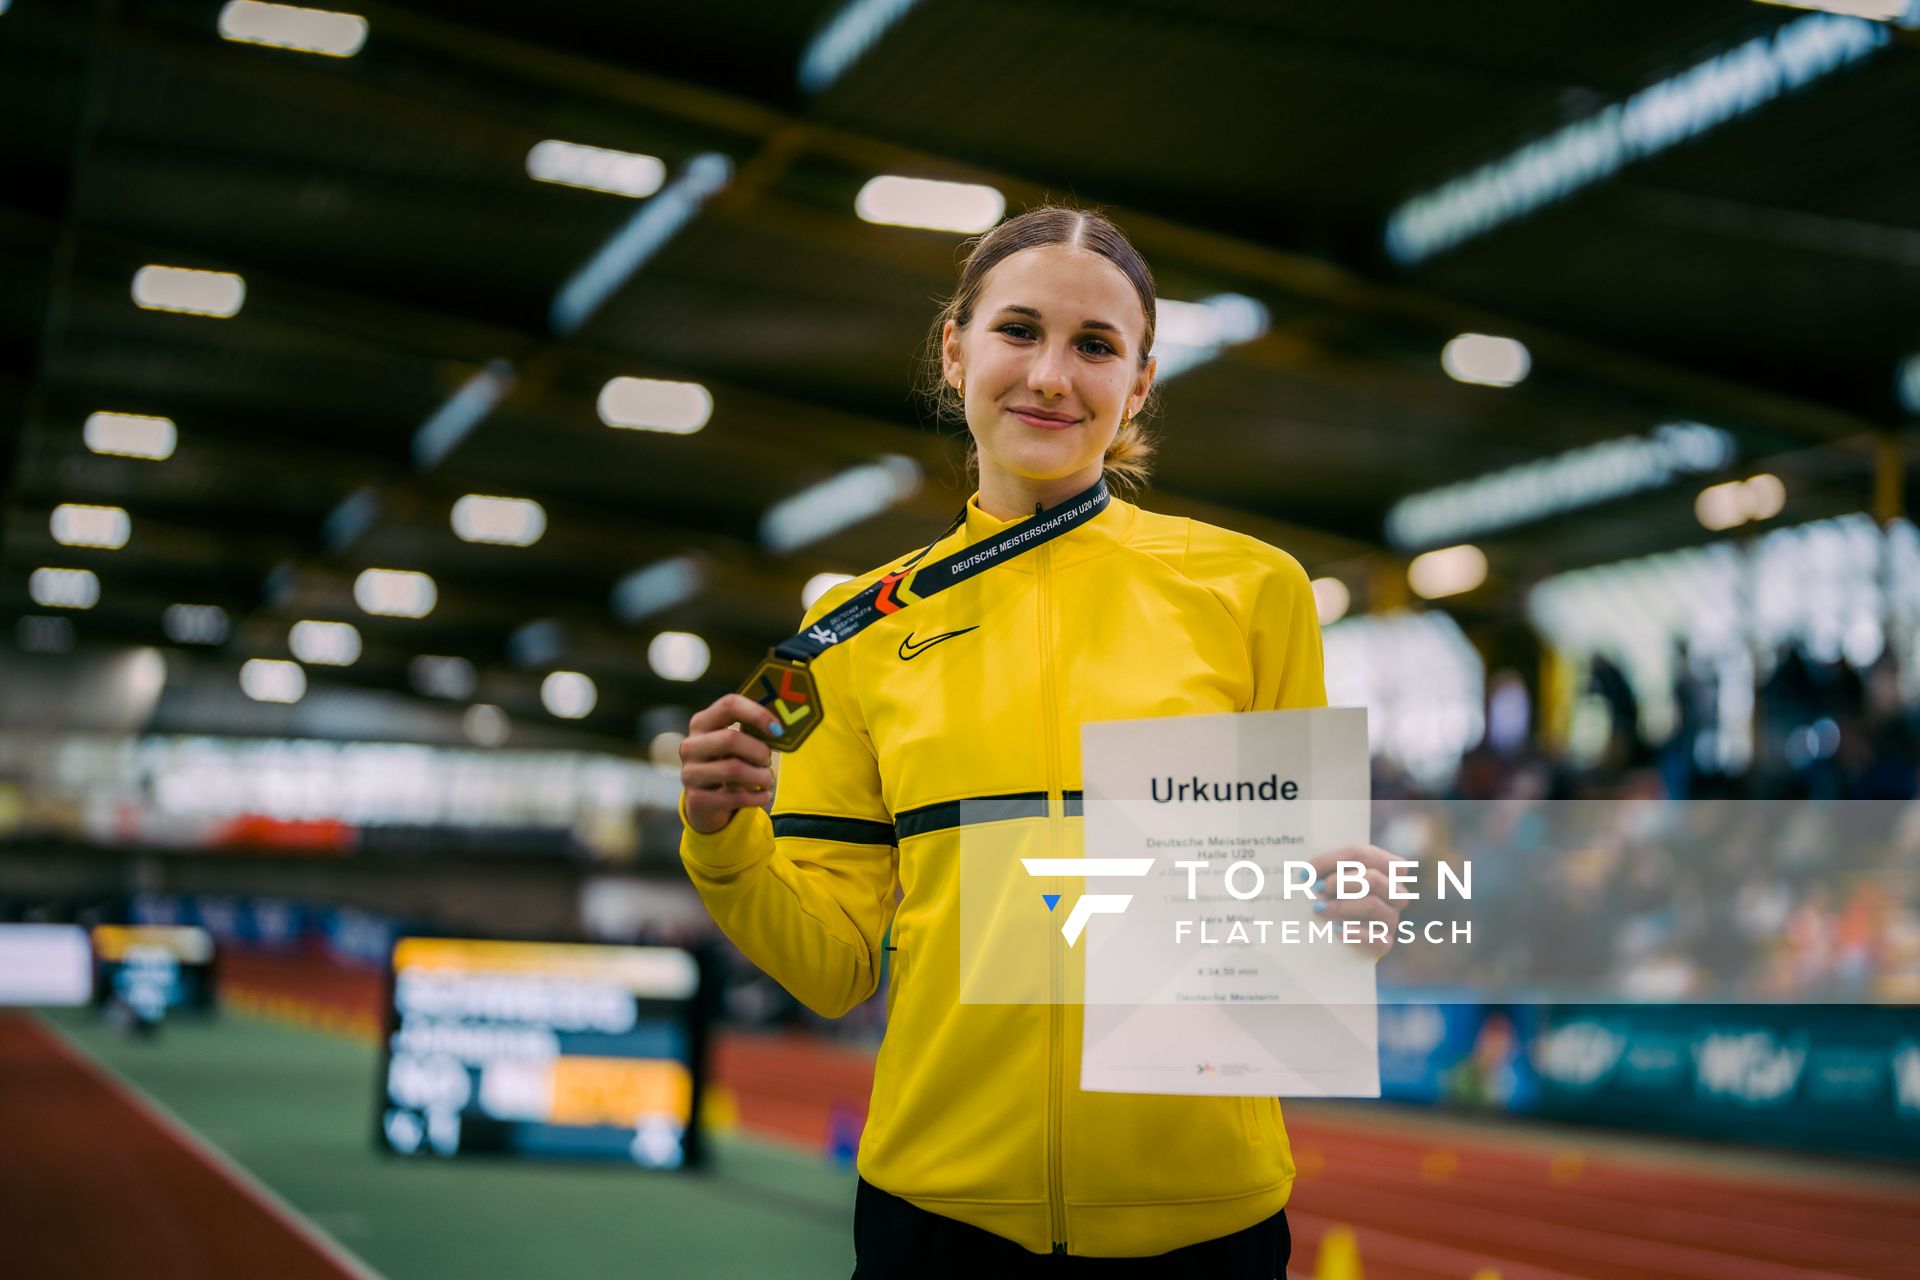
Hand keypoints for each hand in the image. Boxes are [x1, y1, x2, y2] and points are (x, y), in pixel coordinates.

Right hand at [681, 694, 782, 834]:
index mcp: (702, 723)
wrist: (706, 803)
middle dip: (758, 751)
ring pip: (734, 769)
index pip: (729, 705)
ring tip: (766, 780)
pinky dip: (757, 797)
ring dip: (760, 776)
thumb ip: (752, 732)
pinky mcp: (697, 800)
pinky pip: (736, 797)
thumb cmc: (728, 765)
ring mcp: (690, 773)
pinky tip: (763, 796)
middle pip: (730, 739)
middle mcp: (690, 746)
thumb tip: (779, 728)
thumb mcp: (736, 745)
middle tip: (767, 761)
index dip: (757, 714)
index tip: (778, 730)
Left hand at [1306, 845, 1413, 959]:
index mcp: (1386, 868)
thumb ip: (1327, 870)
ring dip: (1342, 906)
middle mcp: (1395, 892)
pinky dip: (1355, 933)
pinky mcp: (1385, 942)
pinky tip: (1336, 930)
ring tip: (1319, 909)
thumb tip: (1307, 872)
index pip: (1363, 855)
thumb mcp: (1334, 879)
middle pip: (1373, 879)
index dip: (1332, 861)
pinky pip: (1377, 937)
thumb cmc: (1337, 899)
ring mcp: (1391, 917)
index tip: (1307, 871)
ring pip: (1372, 905)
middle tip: (1318, 888)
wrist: (1341, 940)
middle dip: (1340, 882)